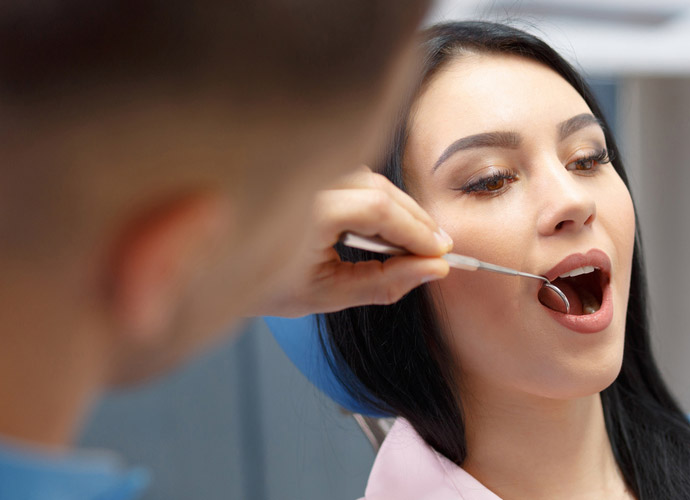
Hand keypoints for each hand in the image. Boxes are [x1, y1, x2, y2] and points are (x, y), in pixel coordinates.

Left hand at [252, 166, 451, 316]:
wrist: (216, 267)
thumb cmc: (263, 284)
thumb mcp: (327, 295)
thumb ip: (383, 284)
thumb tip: (433, 270)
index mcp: (305, 211)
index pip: (377, 209)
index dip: (416, 230)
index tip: (440, 254)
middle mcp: (303, 181)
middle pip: (379, 188)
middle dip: (415, 219)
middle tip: (438, 250)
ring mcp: (303, 172)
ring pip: (370, 180)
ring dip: (399, 209)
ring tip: (417, 244)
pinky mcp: (307, 170)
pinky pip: (355, 178)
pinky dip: (379, 201)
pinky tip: (390, 229)